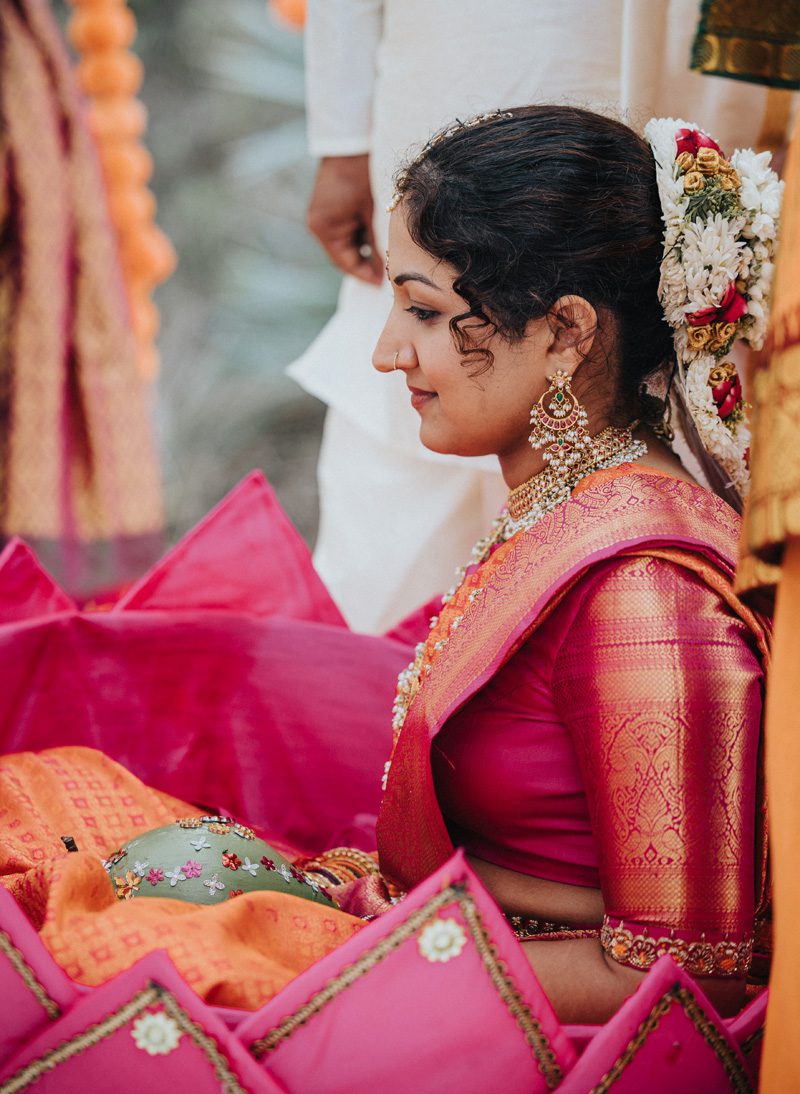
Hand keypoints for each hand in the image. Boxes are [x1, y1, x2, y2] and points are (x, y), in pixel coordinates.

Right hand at [307, 155, 382, 284]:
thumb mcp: (374, 212)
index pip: (345, 263)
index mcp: (325, 227)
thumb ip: (377, 243)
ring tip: (387, 253)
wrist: (352, 139)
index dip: (365, 275)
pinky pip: (346, 229)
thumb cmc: (364, 173)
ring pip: (347, 243)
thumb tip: (386, 270)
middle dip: (366, 263)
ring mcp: (321, 216)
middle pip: (345, 255)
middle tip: (389, 272)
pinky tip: (378, 234)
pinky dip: (361, 234)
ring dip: (365, 248)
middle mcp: (318, 224)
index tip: (383, 284)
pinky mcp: (328, 208)